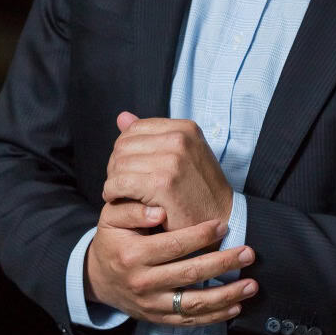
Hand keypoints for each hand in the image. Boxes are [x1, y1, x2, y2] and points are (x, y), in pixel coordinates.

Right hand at [85, 200, 258, 325]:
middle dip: (223, 263)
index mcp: (133, 256)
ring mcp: (152, 304)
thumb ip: (132, 210)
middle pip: (190, 274)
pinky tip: (236, 306)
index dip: (201, 235)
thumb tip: (160, 211)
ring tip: (251, 285)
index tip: (223, 225)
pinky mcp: (159, 319)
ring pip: (195, 303)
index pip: (174, 245)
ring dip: (227, 294)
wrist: (98, 279)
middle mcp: (143, 283)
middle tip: (248, 253)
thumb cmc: (113, 242)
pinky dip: (216, 316)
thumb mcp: (111, 219)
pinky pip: (191, 321)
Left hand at [103, 112, 232, 231]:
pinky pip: (120, 183)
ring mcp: (172, 161)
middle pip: (124, 145)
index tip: (126, 166)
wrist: (223, 218)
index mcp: (185, 128)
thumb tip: (121, 117)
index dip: (124, 148)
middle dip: (116, 165)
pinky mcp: (162, 184)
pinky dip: (112, 192)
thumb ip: (152, 136)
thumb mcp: (183, 154)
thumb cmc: (200, 189)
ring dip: (113, 180)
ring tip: (118, 192)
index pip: (135, 128)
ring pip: (119, 164)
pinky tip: (116, 198)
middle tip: (119, 182)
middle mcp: (180, 139)